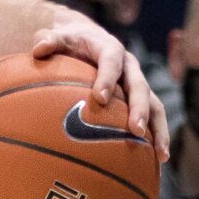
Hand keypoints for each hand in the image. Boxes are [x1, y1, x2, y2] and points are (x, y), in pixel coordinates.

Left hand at [31, 13, 170, 160]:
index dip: (106, 78)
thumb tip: (38, 48)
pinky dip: (156, 137)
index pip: (111, 62)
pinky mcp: (139, 97)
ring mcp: (137, 83)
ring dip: (158, 129)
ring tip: (160, 154)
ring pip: (154, 104)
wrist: (88, 38)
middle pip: (139, 87)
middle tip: (134, 130)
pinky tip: (157, 161)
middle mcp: (129, 66)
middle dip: (139, 108)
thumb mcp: (59, 37)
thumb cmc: (70, 41)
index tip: (99, 98)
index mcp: (110, 49)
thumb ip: (49, 41)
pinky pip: (152, 116)